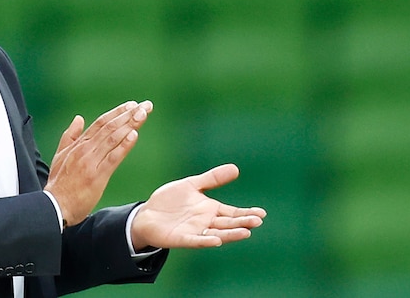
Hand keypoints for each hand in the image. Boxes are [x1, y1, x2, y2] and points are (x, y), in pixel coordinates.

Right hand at [44, 100, 152, 226]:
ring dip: (130, 124)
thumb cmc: (58, 184)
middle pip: (110, 127)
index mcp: (78, 145)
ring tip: (144, 114)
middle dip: (129, 114)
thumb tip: (79, 118)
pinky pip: (113, 158)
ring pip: (113, 138)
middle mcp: (85, 150)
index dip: (117, 112)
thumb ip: (70, 136)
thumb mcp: (60, 155)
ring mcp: (91, 162)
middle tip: (146, 105)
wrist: (54, 206)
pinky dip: (124, 146)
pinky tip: (134, 135)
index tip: (132, 105)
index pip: (101, 123)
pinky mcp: (96, 176)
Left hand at [130, 164, 265, 250]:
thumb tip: (235, 168)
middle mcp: (206, 222)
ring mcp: (195, 232)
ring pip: (217, 234)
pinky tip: (217, 241)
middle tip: (257, 221)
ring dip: (231, 234)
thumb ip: (212, 179)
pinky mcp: (182, 238)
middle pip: (228, 223)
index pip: (233, 212)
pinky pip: (196, 240)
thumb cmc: (170, 201)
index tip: (262, 213)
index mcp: (210, 210)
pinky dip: (206, 241)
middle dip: (243, 223)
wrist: (147, 214)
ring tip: (246, 233)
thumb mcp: (192, 185)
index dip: (246, 213)